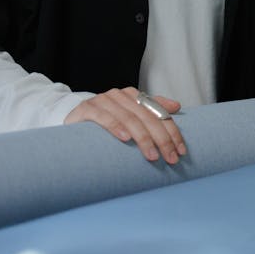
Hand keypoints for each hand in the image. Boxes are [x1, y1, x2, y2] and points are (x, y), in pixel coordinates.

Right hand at [65, 87, 185, 163]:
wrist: (73, 117)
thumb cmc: (106, 119)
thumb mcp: (130, 114)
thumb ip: (152, 108)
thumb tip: (177, 106)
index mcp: (134, 96)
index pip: (159, 113)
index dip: (172, 132)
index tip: (180, 150)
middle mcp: (121, 95)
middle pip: (147, 117)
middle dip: (161, 139)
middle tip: (169, 158)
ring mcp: (104, 100)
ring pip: (130, 118)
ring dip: (143, 138)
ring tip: (152, 155)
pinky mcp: (88, 108)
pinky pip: (104, 117)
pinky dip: (116, 127)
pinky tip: (125, 139)